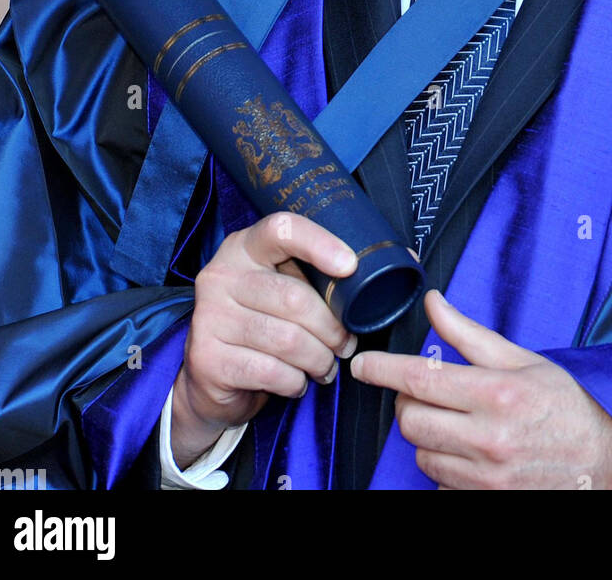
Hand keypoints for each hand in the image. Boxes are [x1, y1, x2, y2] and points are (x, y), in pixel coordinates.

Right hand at [171, 212, 357, 467]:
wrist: (210, 373)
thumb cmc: (263, 320)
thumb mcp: (285, 285)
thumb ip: (323, 273)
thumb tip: (404, 260)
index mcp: (245, 246)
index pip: (281, 229)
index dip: (319, 244)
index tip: (350, 267)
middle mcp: (222, 275)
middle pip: (293, 298)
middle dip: (332, 328)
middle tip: (346, 344)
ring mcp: (210, 316)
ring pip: (286, 340)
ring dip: (318, 360)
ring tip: (326, 366)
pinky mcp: (207, 358)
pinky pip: (270, 371)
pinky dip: (295, 382)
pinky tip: (297, 381)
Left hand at [351, 289, 611, 489]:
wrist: (603, 461)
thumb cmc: (565, 404)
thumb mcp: (521, 358)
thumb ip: (468, 334)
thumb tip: (432, 303)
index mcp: (496, 394)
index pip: (419, 380)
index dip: (382, 369)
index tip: (363, 364)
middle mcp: (488, 438)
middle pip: (411, 420)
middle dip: (408, 401)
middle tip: (425, 390)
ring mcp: (485, 477)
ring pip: (421, 454)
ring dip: (427, 434)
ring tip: (454, 421)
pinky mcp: (484, 500)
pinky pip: (439, 483)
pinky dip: (443, 465)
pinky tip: (466, 450)